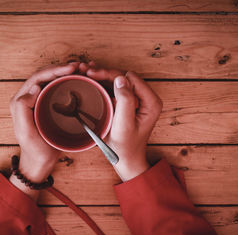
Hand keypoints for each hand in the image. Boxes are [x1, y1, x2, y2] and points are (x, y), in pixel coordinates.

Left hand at [9, 62, 79, 198]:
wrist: (40, 162)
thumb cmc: (34, 149)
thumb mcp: (26, 132)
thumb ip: (23, 110)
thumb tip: (34, 88)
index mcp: (21, 100)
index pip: (38, 77)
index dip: (54, 70)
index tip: (71, 68)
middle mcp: (30, 97)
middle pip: (47, 75)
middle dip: (63, 68)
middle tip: (80, 66)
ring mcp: (40, 101)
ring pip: (53, 80)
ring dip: (67, 73)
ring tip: (82, 70)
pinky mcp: (49, 106)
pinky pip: (59, 89)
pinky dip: (70, 82)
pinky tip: (81, 81)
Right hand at [83, 63, 162, 180]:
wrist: (126, 160)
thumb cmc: (126, 147)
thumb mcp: (124, 124)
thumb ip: (125, 101)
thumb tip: (120, 79)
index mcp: (151, 102)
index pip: (129, 78)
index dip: (111, 74)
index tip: (94, 75)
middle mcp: (146, 98)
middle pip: (123, 77)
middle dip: (105, 73)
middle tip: (86, 71)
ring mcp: (137, 100)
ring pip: (118, 81)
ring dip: (102, 76)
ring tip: (86, 72)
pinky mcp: (128, 104)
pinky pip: (116, 89)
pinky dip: (104, 83)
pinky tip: (92, 79)